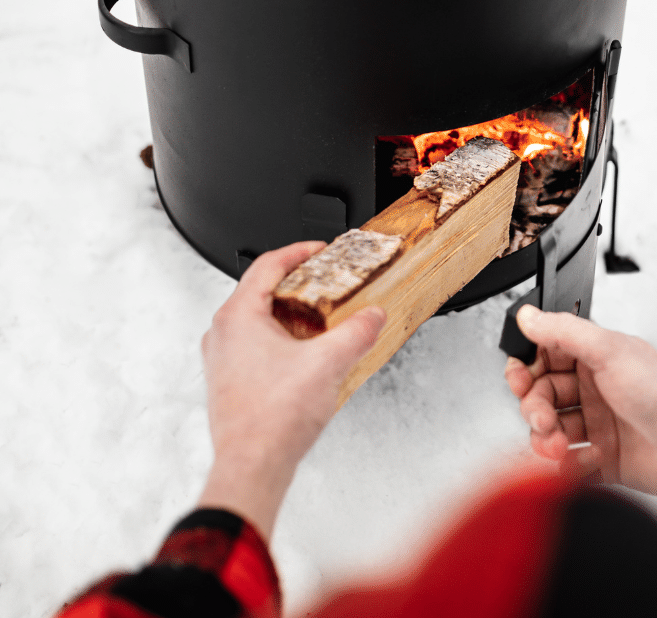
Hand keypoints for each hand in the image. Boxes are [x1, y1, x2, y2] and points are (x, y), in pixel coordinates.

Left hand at [197, 240, 385, 538]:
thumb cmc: (272, 420)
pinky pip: (254, 345)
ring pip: (257, 319)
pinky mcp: (227, 381)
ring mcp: (221, 359)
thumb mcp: (329, 363)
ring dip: (290, 314)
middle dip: (298, 284)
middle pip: (260, 290)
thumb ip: (357, 331)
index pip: (268, 264)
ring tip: (321, 320)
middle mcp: (222, 334)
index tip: (319, 250)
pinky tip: (306, 355)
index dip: (298, 252)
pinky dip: (281, 339)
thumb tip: (372, 316)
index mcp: (237, 316)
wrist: (252, 467)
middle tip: (326, 282)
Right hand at [505, 306, 656, 510]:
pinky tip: (580, 461)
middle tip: (542, 418)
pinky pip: (567, 464)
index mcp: (595, 356)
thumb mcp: (609, 351)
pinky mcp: (602, 460)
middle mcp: (595, 388)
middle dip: (535, 408)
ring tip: (559, 446)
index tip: (518, 376)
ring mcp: (598, 424)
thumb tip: (529, 315)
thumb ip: (563, 331)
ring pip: (550, 430)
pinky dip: (566, 466)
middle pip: (542, 395)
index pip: (546, 355)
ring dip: (547, 439)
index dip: (527, 366)